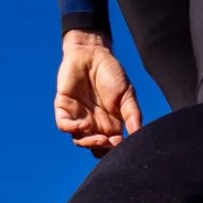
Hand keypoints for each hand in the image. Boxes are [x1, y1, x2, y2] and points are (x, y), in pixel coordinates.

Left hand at [54, 30, 141, 154]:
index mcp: (111, 124)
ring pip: (78, 139)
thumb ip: (132, 114)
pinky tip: (84, 125)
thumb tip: (138, 134)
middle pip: (94, 147)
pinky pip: (63, 125)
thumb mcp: (127, 95)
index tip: (121, 143)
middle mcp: (94, 124)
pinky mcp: (64, 108)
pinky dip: (72, 128)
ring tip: (97, 137)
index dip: (115, 149)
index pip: (111, 146)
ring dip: (87, 142)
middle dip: (100, 148)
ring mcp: (78, 117)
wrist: (92, 53)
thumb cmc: (112, 73)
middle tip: (107, 142)